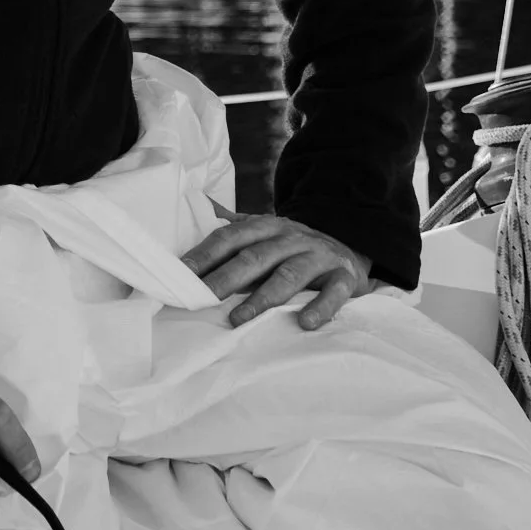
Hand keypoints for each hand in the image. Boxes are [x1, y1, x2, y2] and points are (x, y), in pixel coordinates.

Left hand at [181, 207, 372, 330]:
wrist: (349, 245)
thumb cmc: (293, 246)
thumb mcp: (264, 231)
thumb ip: (232, 226)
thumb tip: (196, 206)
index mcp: (266, 227)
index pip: (230, 238)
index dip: (205, 255)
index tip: (181, 274)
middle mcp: (290, 238)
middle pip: (254, 257)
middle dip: (226, 278)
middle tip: (202, 298)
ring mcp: (318, 257)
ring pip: (288, 276)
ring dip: (262, 298)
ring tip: (238, 319)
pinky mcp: (343, 277)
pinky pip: (333, 293)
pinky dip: (320, 308)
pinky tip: (304, 323)